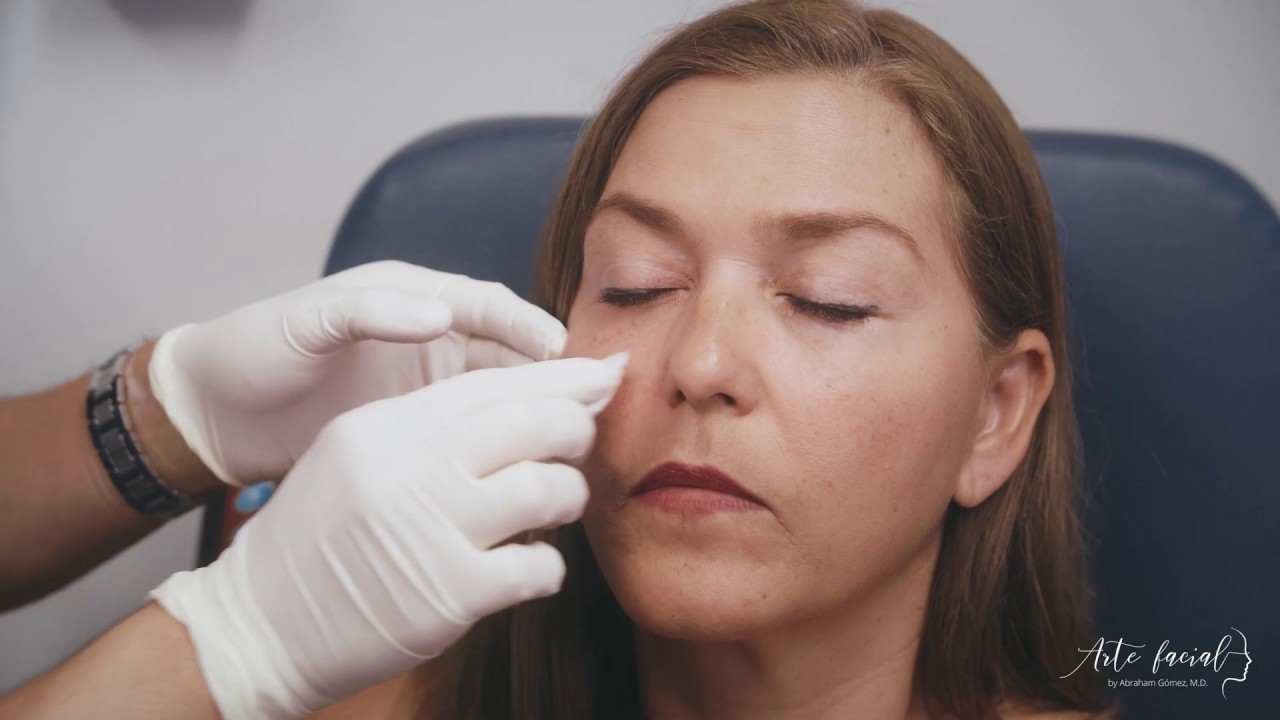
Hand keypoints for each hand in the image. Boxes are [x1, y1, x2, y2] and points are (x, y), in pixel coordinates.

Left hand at [148, 261, 566, 484]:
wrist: (213, 414)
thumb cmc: (254, 351)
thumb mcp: (307, 322)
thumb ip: (372, 310)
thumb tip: (443, 314)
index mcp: (408, 296)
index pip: (487, 306)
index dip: (532, 328)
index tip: (568, 356)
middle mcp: (426, 335)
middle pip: (507, 350)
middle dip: (552, 371)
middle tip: (597, 399)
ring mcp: (423, 384)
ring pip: (499, 393)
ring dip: (537, 410)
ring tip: (577, 436)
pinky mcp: (415, 427)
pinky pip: (472, 430)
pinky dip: (504, 442)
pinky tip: (529, 464)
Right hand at [149, 354, 626, 718]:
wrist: (258, 623)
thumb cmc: (316, 538)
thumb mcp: (355, 453)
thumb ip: (429, 425)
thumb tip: (522, 400)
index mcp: (385, 424)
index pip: (492, 384)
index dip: (558, 377)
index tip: (600, 374)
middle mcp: (410, 466)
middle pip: (533, 422)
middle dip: (576, 425)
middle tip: (584, 436)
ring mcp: (433, 530)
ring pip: (548, 489)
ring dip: (569, 494)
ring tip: (558, 502)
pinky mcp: (450, 594)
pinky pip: (539, 566)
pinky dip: (550, 567)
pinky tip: (535, 567)